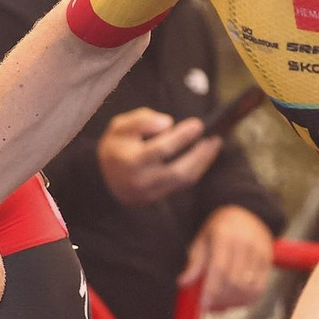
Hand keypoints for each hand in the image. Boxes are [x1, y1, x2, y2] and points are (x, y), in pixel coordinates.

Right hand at [96, 108, 221, 205]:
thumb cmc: (116, 147)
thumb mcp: (119, 127)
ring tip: (214, 144)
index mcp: (130, 161)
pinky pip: (182, 184)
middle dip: (200, 154)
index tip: (198, 124)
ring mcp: (151, 193)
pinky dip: (196, 168)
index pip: (161, 149)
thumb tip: (168, 123)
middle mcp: (142, 180)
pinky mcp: (158, 198)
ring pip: (184, 180)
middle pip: (179, 171)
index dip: (182, 137)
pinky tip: (204, 155)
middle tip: (214, 137)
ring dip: (203, 162)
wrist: (103, 178)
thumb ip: (141, 120)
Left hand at [179, 206, 273, 310]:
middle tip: (210, 305)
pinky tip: (236, 301)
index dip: (212, 289)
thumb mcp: (202, 240)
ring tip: (221, 304)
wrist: (246, 213)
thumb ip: (195, 262)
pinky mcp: (269, 261)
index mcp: (225, 236)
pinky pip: (261, 288)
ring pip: (248, 288)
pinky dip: (248, 300)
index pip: (220, 268)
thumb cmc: (219, 229)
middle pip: (235, 281)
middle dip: (221, 298)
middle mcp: (246, 244)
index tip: (203, 304)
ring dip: (234, 302)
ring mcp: (260, 253)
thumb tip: (183, 282)